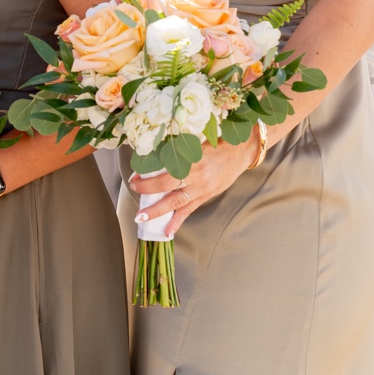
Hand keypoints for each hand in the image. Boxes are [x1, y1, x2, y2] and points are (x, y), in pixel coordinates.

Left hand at [128, 132, 260, 238]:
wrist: (240, 151)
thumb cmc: (215, 143)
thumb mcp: (195, 143)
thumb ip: (176, 152)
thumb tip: (151, 158)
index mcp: (192, 162)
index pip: (165, 173)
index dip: (148, 179)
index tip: (134, 179)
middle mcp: (197, 178)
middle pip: (168, 190)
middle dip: (148, 195)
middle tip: (133, 195)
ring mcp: (203, 189)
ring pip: (177, 204)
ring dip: (158, 213)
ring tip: (142, 219)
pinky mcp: (207, 196)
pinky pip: (189, 210)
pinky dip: (178, 221)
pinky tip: (168, 231)